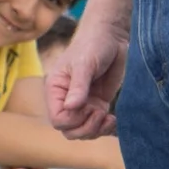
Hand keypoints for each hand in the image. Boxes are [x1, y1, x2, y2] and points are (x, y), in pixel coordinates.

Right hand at [47, 18, 126, 138]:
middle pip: (69, 130)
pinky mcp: (98, 105)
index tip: (88, 107)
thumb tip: (70, 107)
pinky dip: (105, 129)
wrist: (111, 37)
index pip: (57, 119)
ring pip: (83, 132)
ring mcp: (83, 104)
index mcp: (56, 90)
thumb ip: (78, 87)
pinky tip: (113, 119)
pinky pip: (97, 126)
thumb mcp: (84, 64)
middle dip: (85, 128)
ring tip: (107, 117)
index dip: (73, 120)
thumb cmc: (93, 44)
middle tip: (99, 112)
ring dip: (96, 130)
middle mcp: (66, 100)